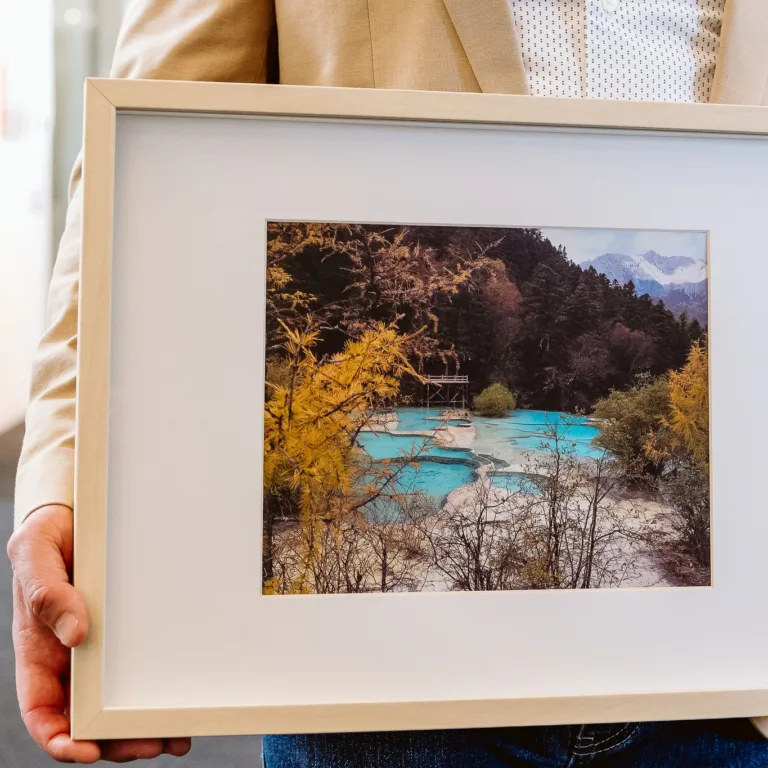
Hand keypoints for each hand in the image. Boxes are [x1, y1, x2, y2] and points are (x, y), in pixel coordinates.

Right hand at [7, 504, 191, 761]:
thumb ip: (47, 593)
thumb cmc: (48, 537)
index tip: (86, 751)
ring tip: (176, 736)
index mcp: (39, 650)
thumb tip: (75, 634)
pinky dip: (157, 689)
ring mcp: (100, 648)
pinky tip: (181, 700)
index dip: (59, 738)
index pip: (42, 709)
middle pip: (87, 717)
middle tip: (153, 743)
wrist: (78, 515)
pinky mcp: (126, 633)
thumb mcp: (35, 556)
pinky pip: (141, 667)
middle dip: (116, 741)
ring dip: (143, 724)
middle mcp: (70, 657)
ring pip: (117, 701)